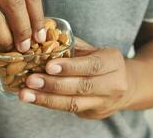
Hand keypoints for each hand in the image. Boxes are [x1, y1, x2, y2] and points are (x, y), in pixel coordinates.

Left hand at [19, 37, 135, 118]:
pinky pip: (69, 109)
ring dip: (46, 99)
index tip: (48, 66)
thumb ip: (72, 46)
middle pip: (81, 87)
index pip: (92, 65)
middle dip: (53, 85)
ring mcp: (104, 102)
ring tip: (25, 94)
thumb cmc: (102, 62)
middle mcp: (113, 84)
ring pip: (73, 103)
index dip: (70, 67)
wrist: (127, 85)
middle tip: (30, 81)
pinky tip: (32, 98)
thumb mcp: (93, 49)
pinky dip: (48, 103)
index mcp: (113, 62)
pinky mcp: (93, 114)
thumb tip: (42, 38)